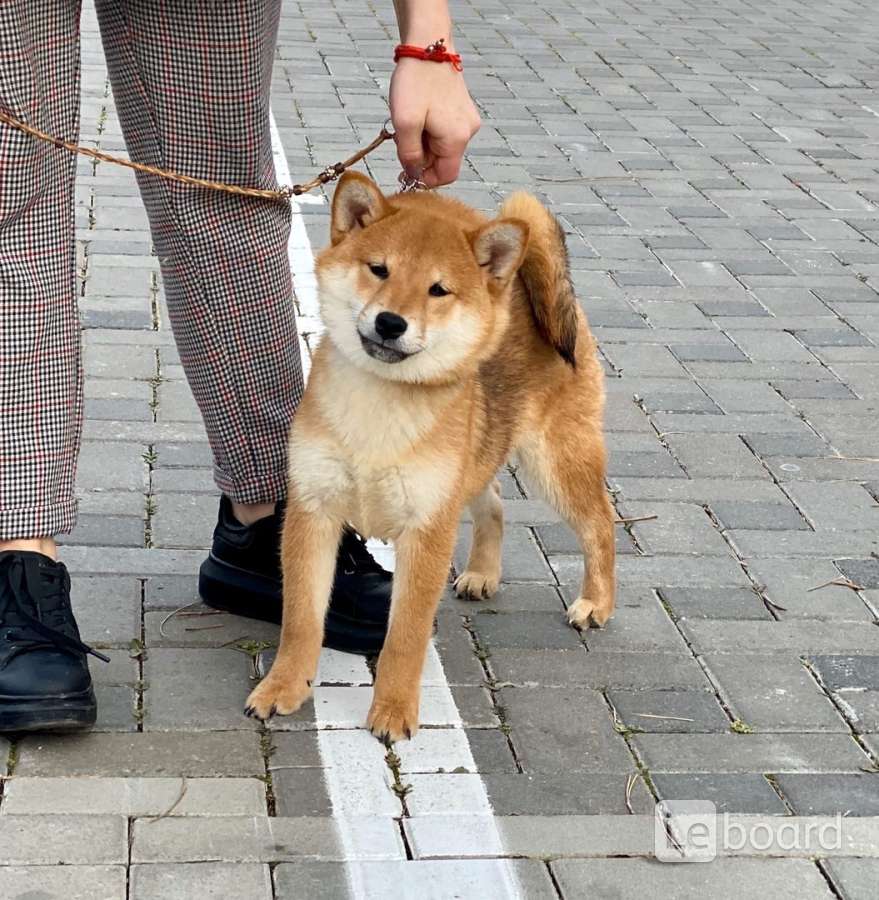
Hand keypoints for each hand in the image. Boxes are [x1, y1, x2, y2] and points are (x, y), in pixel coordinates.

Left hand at [389, 57, 480, 186]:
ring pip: (442, 147)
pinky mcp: (462, 110)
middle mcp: (468, 132)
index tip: (406, 167)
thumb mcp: (405, 124)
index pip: (446, 176)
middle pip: (443, 161)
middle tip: (403, 137)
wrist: (427, 46)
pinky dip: (429, 129)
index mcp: (457, 139)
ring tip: (411, 121)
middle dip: (422, 156)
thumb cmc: (416, 82)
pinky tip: (420, 113)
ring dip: (424, 142)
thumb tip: (413, 174)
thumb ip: (409, 155)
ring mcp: (467, 120)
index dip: (425, 178)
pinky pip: (445, 132)